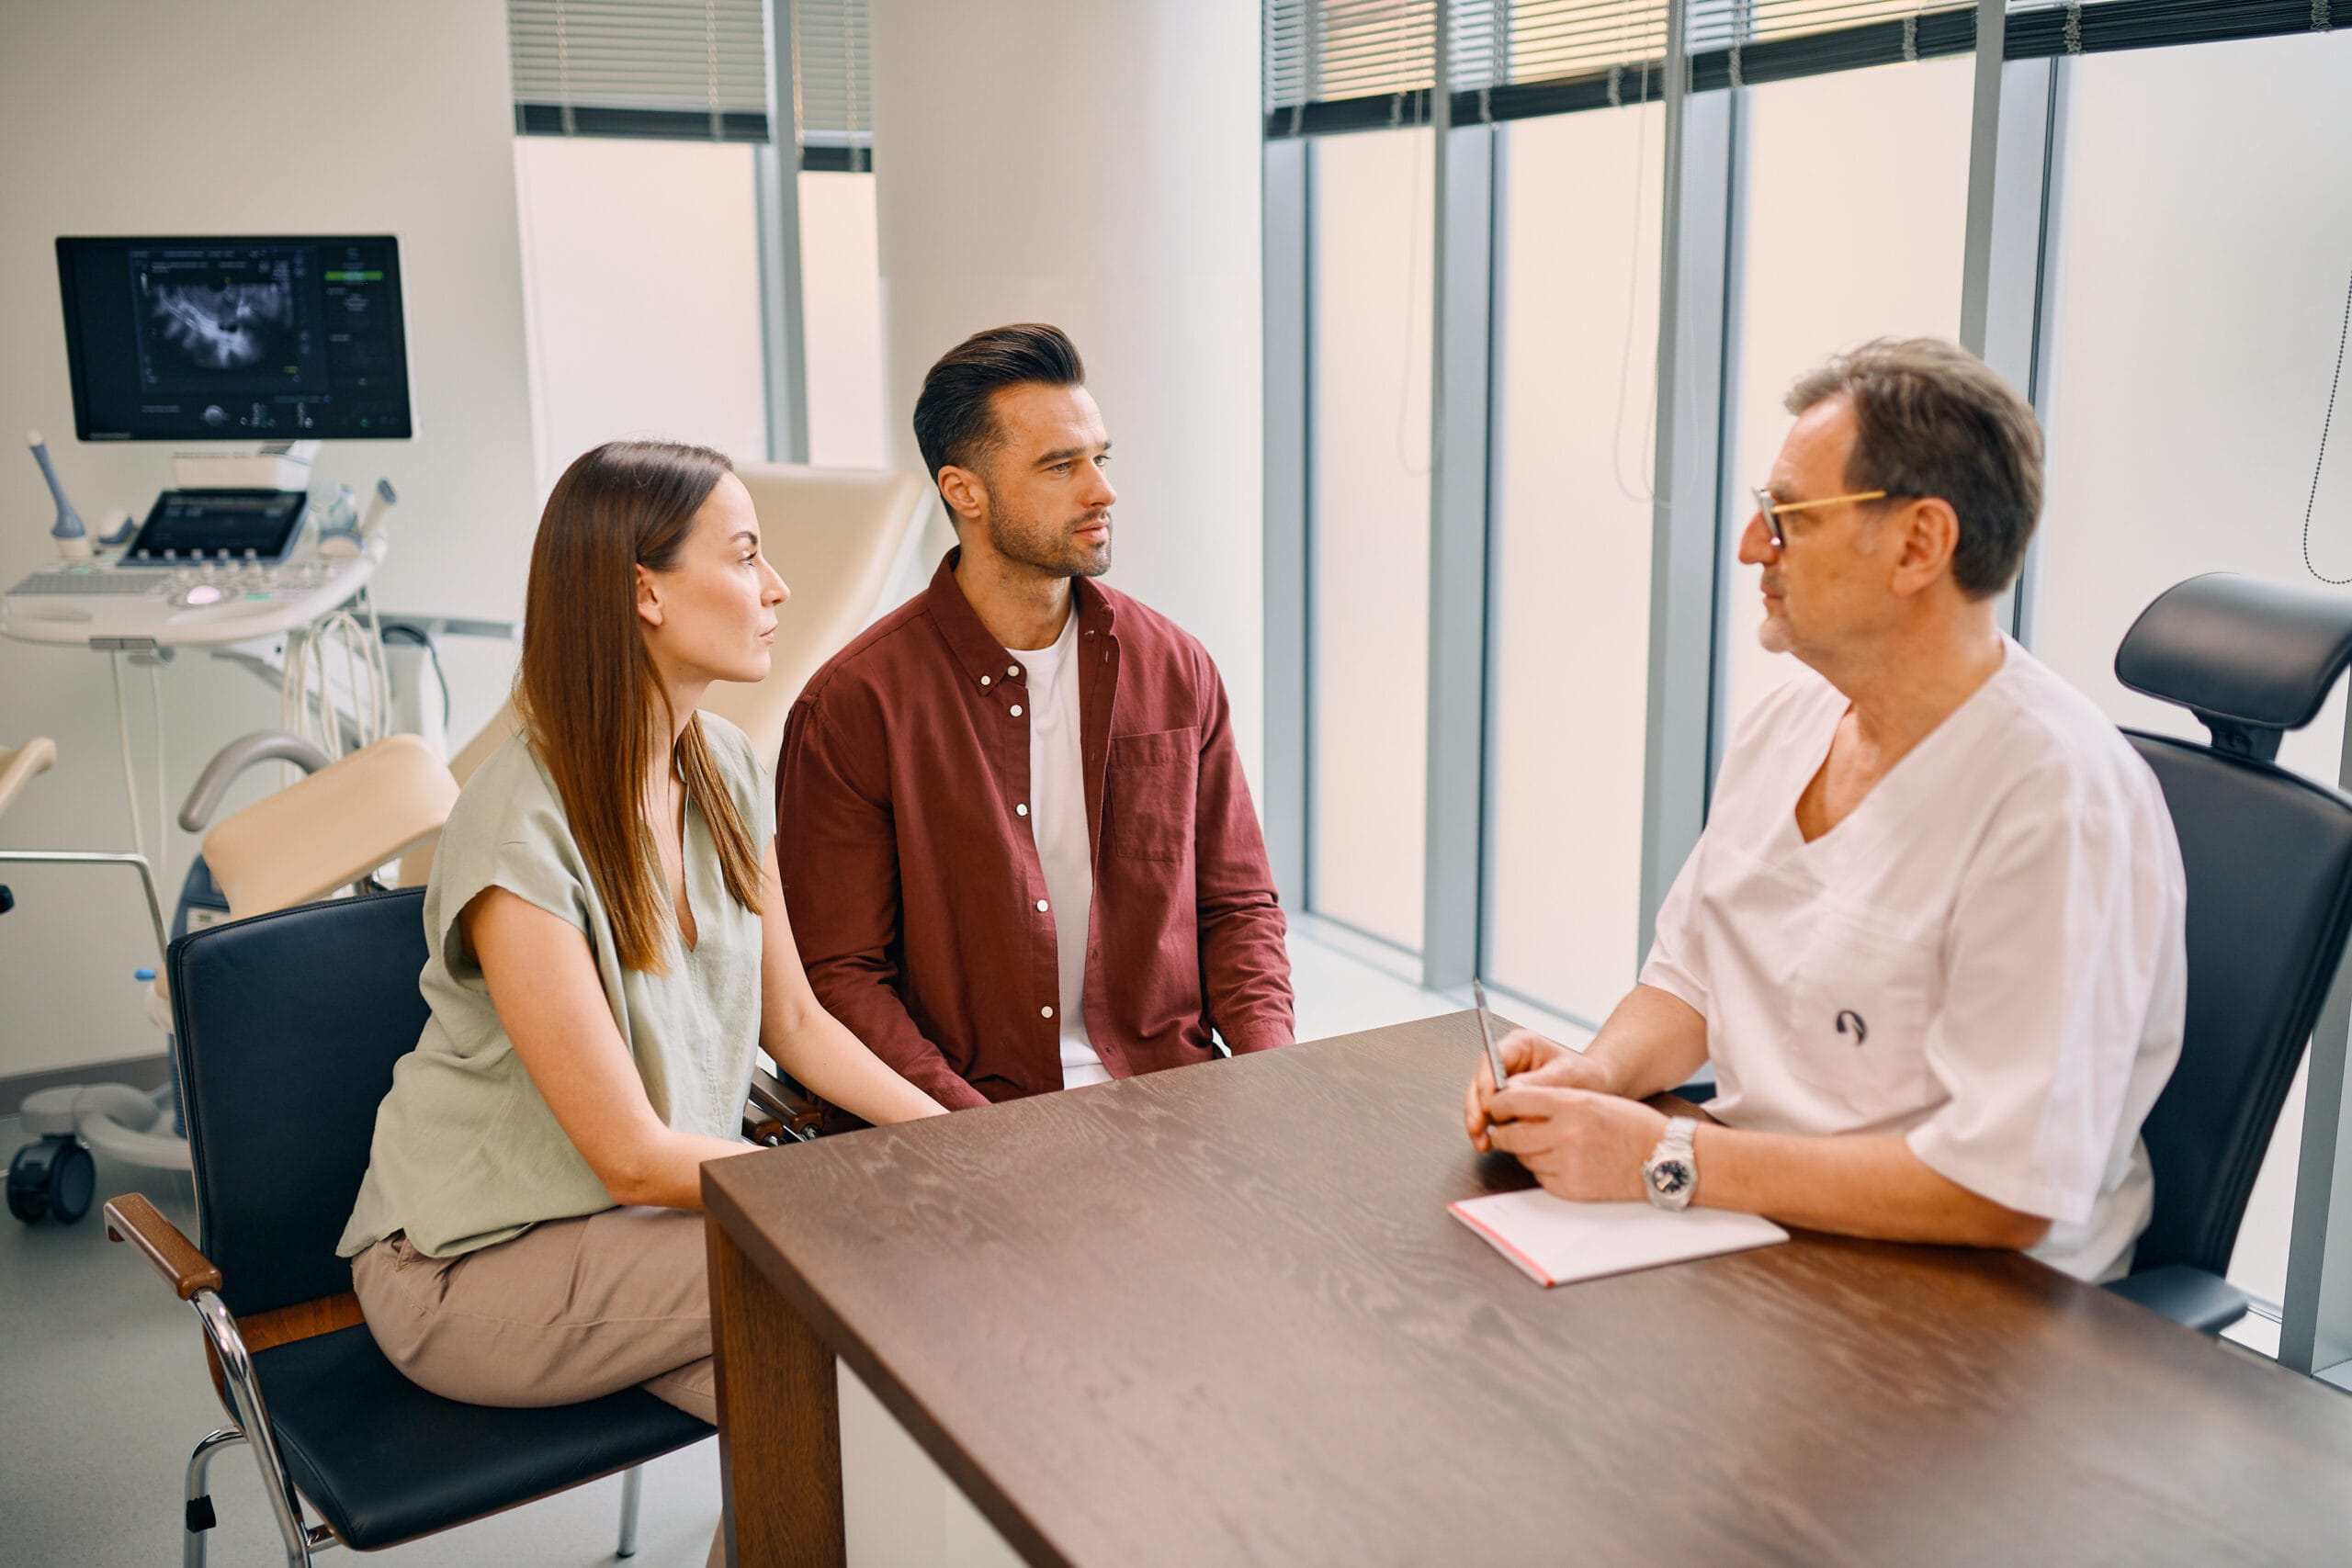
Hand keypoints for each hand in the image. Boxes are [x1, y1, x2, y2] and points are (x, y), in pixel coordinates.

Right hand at [1464, 1030, 1614, 1151]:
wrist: (1596, 1089)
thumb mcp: (1567, 1075)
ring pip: (1479, 1100)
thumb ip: (1539, 1083)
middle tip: (1477, 1128)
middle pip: (1479, 1081)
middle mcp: (1507, 1061)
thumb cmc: (1585, 1076)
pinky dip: (1486, 1129)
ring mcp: (1503, 1081)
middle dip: (1475, 1107)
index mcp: (1520, 1045)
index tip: (1488, 1104)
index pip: (1492, 1059)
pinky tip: (1488, 1143)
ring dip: (1477, 1121)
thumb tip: (1510, 1093)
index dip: (1485, 1082)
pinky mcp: (1505, 1101)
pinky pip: (1488, 1114)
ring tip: (1482, 1142)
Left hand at [1482, 1085, 1668, 1202]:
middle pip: (1511, 1135)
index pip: (1513, 1100)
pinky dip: (1542, 1170)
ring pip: (1524, 1158)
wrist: (1664, 1158)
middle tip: (1503, 1130)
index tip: (1496, 1106)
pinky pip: (1540, 1178)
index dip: (1499, 1103)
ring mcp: (1568, 1164)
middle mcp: (1566, 1134)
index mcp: (1571, 1104)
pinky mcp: (1572, 1188)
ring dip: (1524, 1151)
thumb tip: (1516, 1104)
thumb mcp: (1593, 1098)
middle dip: (1502, 1132)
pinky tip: (1558, 1161)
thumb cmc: (1633, 1125)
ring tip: (1540, 1144)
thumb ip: (1555, 1100)